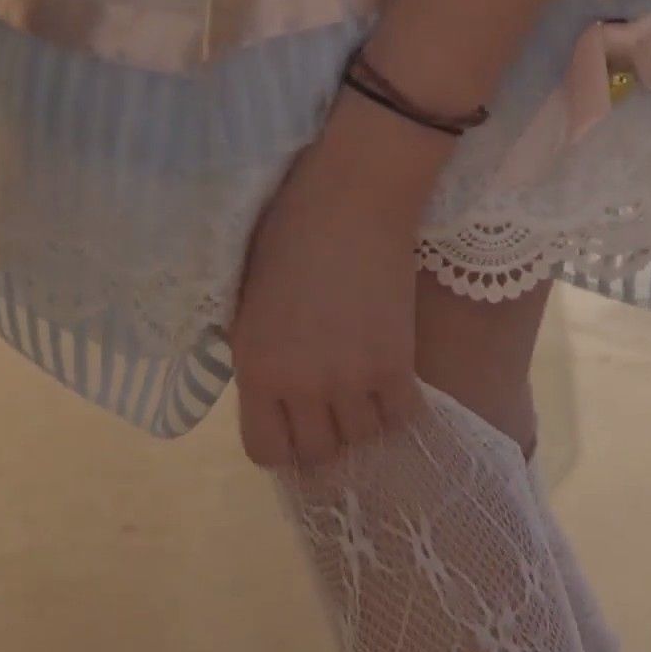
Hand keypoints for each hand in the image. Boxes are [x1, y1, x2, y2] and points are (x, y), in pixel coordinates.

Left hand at [228, 90, 440, 468]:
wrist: (353, 197)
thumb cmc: (288, 234)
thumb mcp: (249, 303)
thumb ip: (259, 357)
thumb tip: (274, 397)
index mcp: (256, 369)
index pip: (266, 452)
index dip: (281, 442)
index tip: (292, 421)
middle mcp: (302, 386)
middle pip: (319, 454)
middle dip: (323, 434)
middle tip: (330, 402)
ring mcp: (352, 380)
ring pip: (363, 440)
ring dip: (362, 418)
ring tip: (362, 384)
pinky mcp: (397, 367)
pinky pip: (401, 418)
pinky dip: (398, 405)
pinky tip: (391, 377)